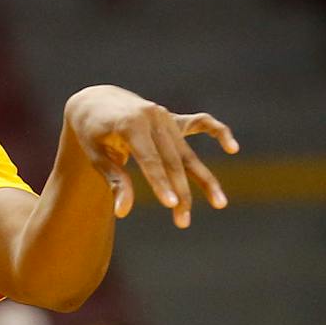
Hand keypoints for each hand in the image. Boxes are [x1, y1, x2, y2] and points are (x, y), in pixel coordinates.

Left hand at [63, 86, 238, 227]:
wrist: (96, 102)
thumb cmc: (93, 133)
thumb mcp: (96, 156)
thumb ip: (114, 180)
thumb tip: (122, 212)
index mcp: (130, 124)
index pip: (149, 159)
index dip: (160, 182)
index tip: (170, 204)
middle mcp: (152, 117)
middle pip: (172, 161)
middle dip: (180, 192)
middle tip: (183, 222)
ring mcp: (165, 116)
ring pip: (187, 153)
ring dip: (203, 180)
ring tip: (220, 204)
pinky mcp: (173, 118)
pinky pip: (201, 123)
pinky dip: (219, 133)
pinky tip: (232, 148)